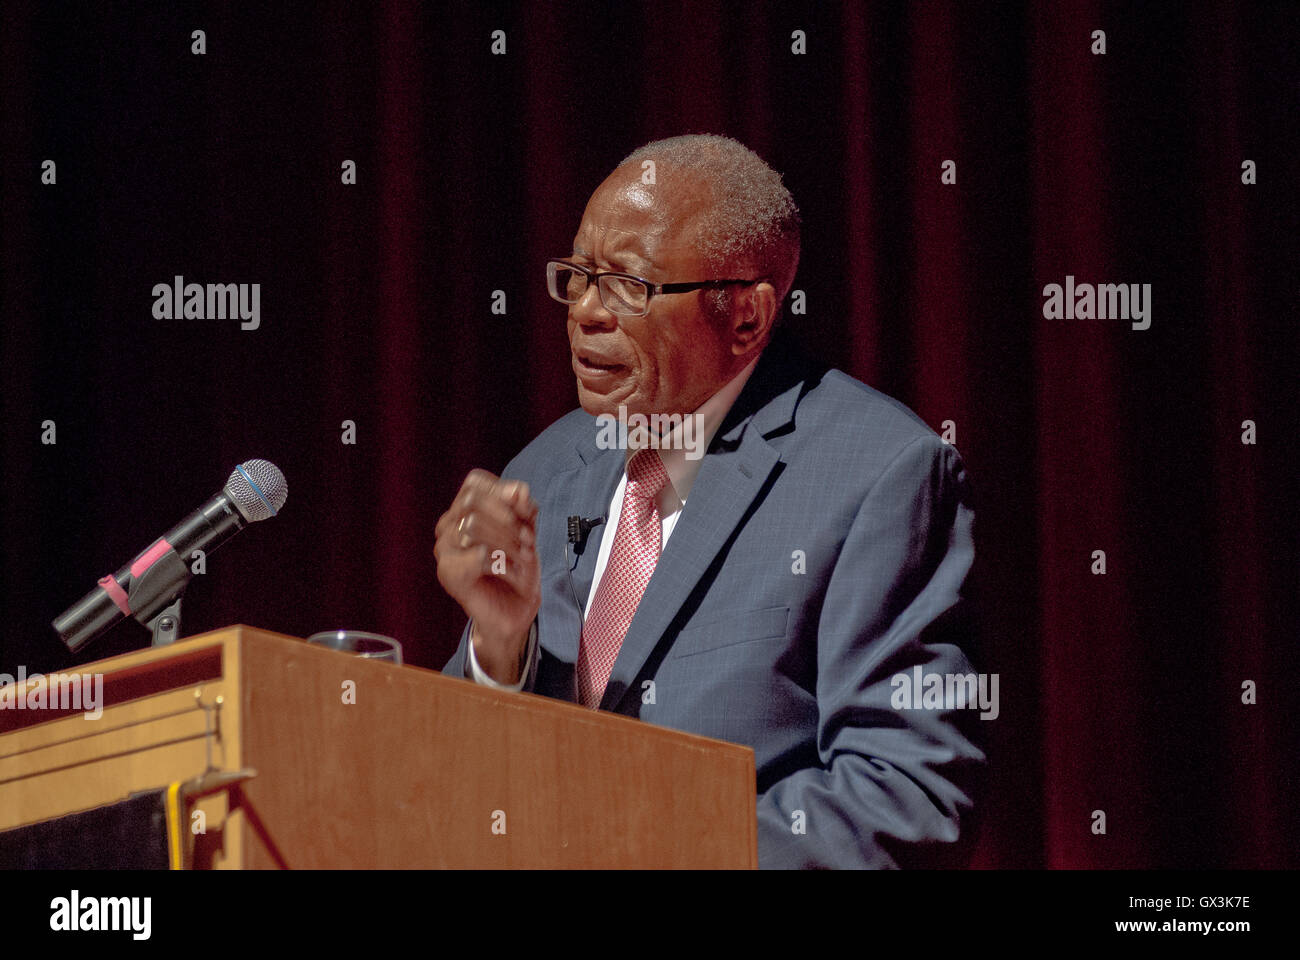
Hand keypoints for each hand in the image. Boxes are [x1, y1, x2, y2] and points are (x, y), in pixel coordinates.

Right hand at [434, 470, 540, 683]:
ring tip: (523, 558)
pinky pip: (474, 554)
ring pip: (471, 525)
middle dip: (507, 519)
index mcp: (465, 510)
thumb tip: (519, 491)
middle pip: (472, 501)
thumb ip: (524, 508)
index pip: (474, 483)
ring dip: (507, 542)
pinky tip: (508, 572)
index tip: (526, 512)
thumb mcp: (528, 531)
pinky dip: (500, 562)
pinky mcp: (449, 573)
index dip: (502, 492)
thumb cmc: (518, 568)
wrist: (516, 610)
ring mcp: (444, 549)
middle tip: (527, 540)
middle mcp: (448, 525)